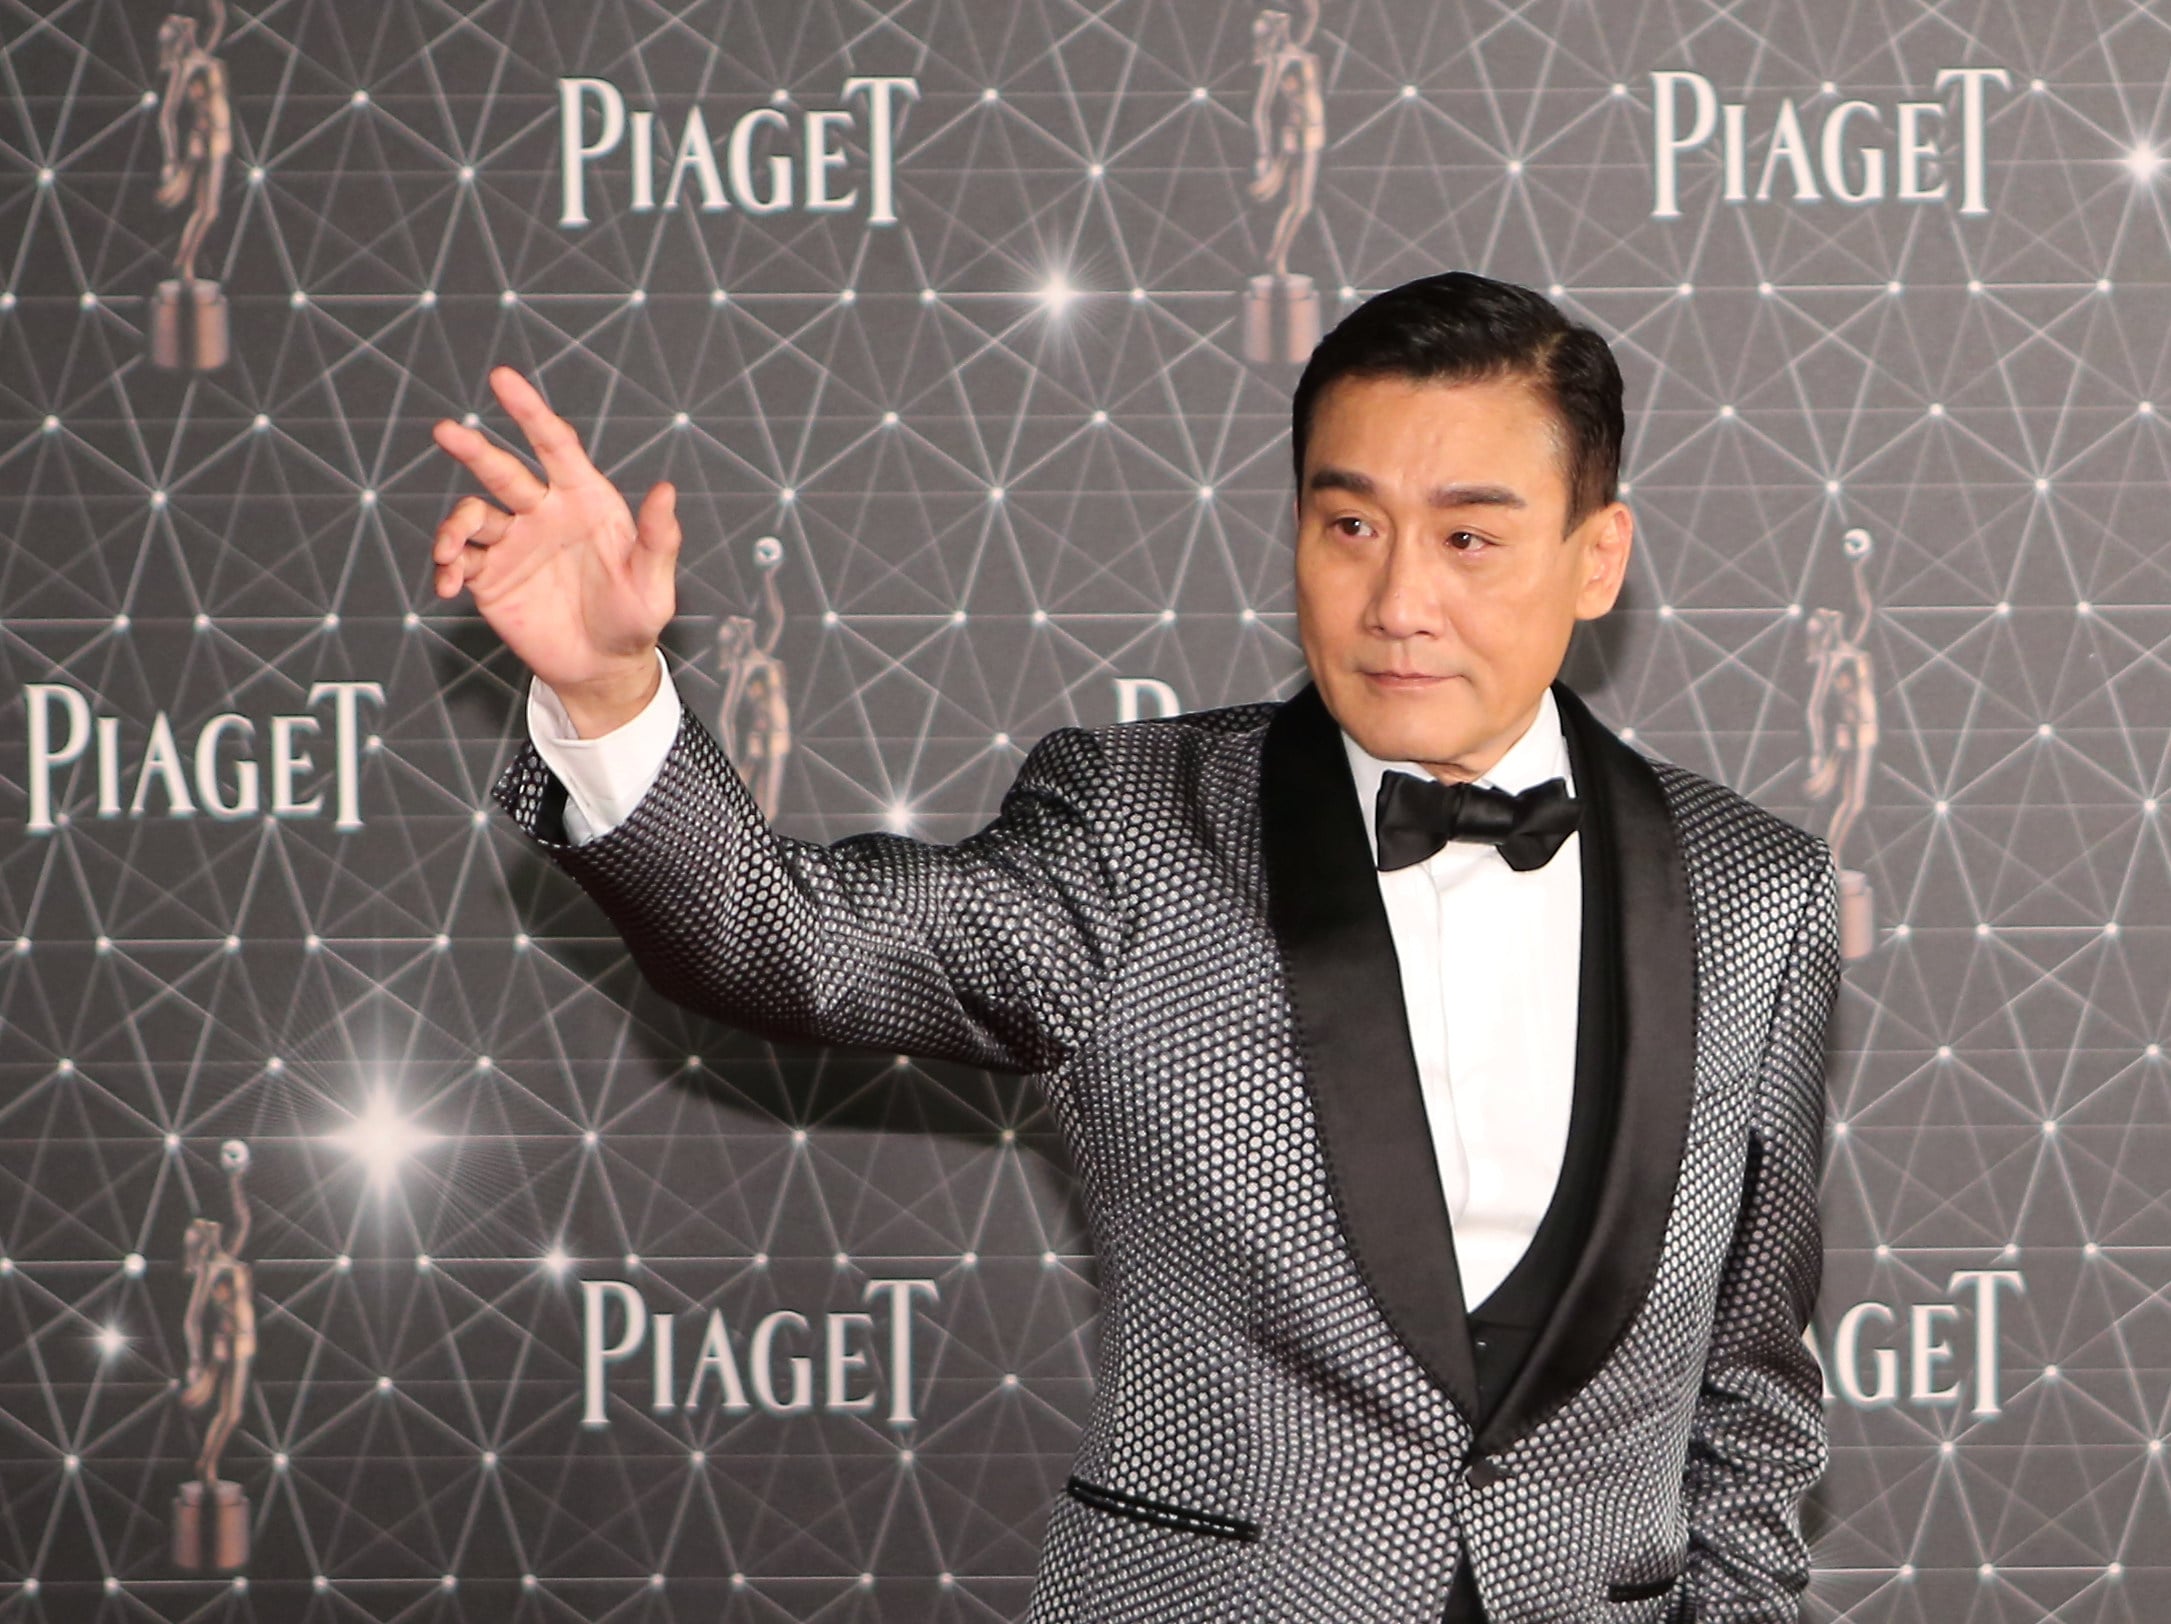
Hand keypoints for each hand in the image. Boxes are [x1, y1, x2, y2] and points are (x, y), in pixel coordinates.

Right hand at [430, 368, 677, 736]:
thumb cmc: (635, 619)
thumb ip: (658, 538)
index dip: (530, 411)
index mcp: (584, 500)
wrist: (603, 667)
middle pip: (502, 471)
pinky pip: (457, 560)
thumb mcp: (654, 583)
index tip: (503, 378)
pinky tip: (448, 585)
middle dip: (473, 449)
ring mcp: (513, 543)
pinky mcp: (490, 577)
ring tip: (449, 551)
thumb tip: (667, 488)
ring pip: (472, 516)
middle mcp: (543, 513)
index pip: (554, 446)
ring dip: (454, 527)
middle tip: (444, 430)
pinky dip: (445, 568)